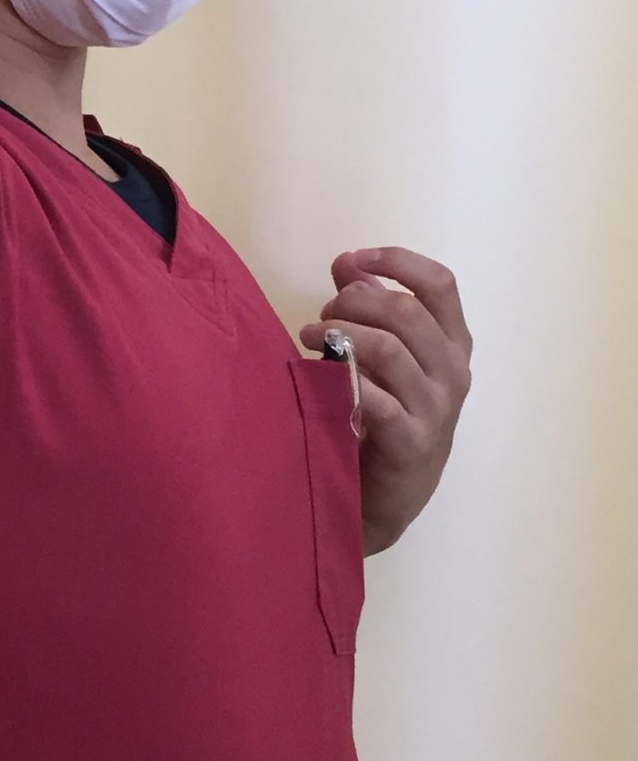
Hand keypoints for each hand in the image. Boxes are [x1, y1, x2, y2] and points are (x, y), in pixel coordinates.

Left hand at [299, 248, 472, 555]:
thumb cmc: (381, 420)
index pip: (440, 284)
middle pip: (406, 311)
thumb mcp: (384, 358)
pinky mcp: (411, 443)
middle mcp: (453, 373)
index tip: (351, 260)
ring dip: (340, 334)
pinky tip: (318, 377)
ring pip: (389, 348)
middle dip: (353, 302)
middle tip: (321, 317)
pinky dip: (343, 380)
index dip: (396, 262)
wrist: (386, 500)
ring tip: (308, 338)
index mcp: (453, 345)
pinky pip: (376, 399)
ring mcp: (436, 410)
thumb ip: (371, 309)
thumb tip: (349, 264)